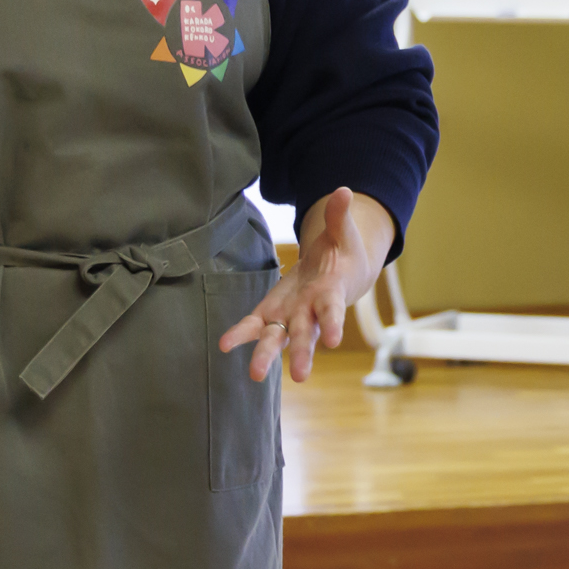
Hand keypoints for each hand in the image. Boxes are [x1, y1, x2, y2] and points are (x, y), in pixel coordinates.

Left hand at [217, 189, 395, 383]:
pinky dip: (240, 334)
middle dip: (302, 354)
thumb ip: (340, 217)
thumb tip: (344, 191)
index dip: (333, 324)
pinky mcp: (272, 313)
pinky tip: (224, 344)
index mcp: (330, 295)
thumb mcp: (343, 233)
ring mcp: (290, 316)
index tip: (333, 340)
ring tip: (254, 375)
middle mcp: (310, 313)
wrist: (337, 272)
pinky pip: (255, 326)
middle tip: (300, 377)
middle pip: (305, 336)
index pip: (332, 311)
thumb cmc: (342, 253)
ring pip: (278, 339)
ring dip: (267, 356)